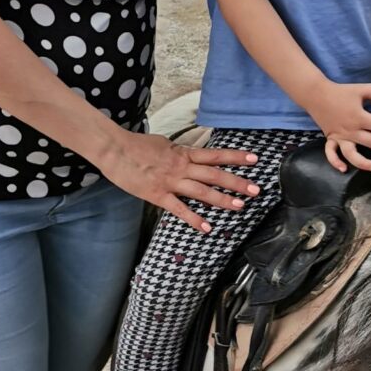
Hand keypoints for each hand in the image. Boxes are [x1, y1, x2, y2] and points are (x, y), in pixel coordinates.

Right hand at [98, 130, 260, 233]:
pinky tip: (207, 227)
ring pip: (201, 191)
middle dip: (236, 182)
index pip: (215, 155)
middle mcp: (181, 167)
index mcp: (183, 153)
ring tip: (239, 206)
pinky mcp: (157, 195)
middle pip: (214, 174)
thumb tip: (189, 156)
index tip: (255, 159)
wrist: (114, 149)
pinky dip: (194, 218)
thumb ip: (178, 153)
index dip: (236, 157)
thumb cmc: (136, 146)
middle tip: (255, 190)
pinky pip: (179, 209)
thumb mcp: (163, 144)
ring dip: (222, 199)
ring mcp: (170, 182)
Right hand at [307, 81, 370, 174]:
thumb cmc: (340, 91)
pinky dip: (336, 162)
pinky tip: (343, 169)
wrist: (316, 94)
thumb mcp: (361, 88)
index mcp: (359, 117)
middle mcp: (351, 130)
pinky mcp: (331, 138)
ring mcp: (340, 137)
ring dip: (364, 163)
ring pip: (353, 155)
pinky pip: (331, 154)